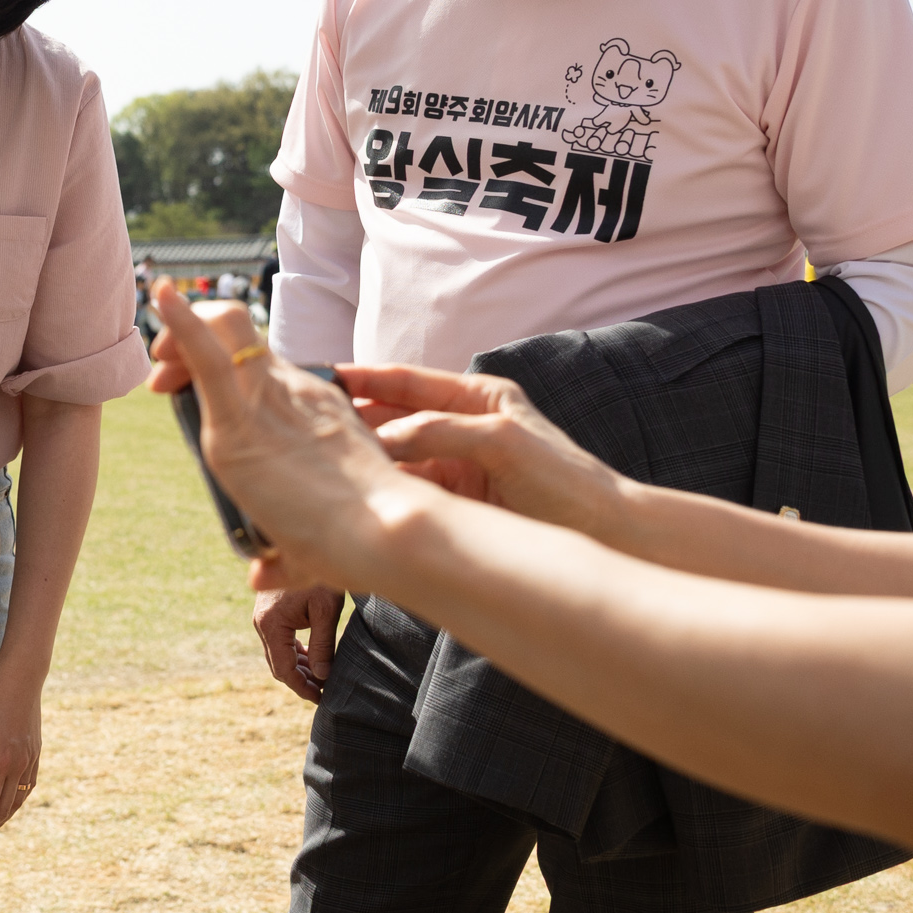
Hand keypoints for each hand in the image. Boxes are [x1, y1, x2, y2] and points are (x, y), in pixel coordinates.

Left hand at [0, 663, 43, 848]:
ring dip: (1, 820)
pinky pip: (27, 787)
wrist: (22, 675)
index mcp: (0, 763)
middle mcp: (19, 767)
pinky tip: (6, 806)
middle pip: (2, 810)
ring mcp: (30, 760)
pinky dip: (15, 803)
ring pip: (17, 802)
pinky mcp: (35, 753)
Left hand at [145, 286, 412, 578]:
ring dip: (178, 335)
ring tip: (157, 366)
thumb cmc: (365, 542)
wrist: (387, 532)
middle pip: (234, 338)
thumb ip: (285, 552)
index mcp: (312, 407)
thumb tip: (259, 577)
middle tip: (162, 379)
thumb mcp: (314, 536)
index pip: (257, 366)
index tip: (184, 391)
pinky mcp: (243, 420)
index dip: (217, 367)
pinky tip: (161, 298)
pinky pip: (207, 355)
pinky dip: (180, 323)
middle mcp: (291, 390)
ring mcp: (268, 399)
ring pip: (221, 330)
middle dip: (188, 344)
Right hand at [252, 578, 342, 702]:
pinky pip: (277, 640)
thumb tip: (321, 676)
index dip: (302, 687)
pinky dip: (292, 652)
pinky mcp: (268, 611)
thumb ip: (323, 645)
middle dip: (300, 680)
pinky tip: (310, 657)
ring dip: (296, 667)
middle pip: (277, 664)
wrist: (297, 547)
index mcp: (271, 624)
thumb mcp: (325, 611)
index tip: (321, 697)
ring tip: (320, 677)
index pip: (284, 669)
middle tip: (323, 690)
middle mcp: (261, 623)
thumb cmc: (318, 576)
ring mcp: (262, 617)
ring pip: (276, 654)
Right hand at [340, 365, 628, 534]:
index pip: (407, 382)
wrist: (604, 535)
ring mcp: (457, 467)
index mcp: (477, 398)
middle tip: (309, 427)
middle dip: (353, 422)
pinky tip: (356, 498)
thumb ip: (442, 431)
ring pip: (396, 460)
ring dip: (364, 463)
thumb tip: (384, 437)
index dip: (365, 379)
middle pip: (394, 419)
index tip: (324, 378)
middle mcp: (462, 428)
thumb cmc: (565, 479)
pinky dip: (383, 494)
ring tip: (323, 466)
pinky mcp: (456, 505)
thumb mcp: (502, 443)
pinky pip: (409, 493)